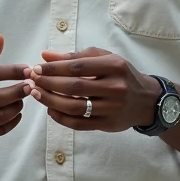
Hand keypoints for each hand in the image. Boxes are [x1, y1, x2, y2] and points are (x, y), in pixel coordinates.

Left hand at [26, 48, 161, 131]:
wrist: (147, 100)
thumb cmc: (121, 75)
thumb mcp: (105, 59)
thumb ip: (75, 56)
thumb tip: (45, 56)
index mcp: (115, 66)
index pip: (78, 66)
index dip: (54, 68)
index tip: (36, 68)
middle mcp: (115, 87)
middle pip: (74, 87)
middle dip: (48, 83)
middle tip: (31, 81)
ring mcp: (112, 108)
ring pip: (75, 107)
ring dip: (51, 101)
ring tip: (36, 94)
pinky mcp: (108, 124)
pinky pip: (79, 124)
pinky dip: (61, 118)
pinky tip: (50, 110)